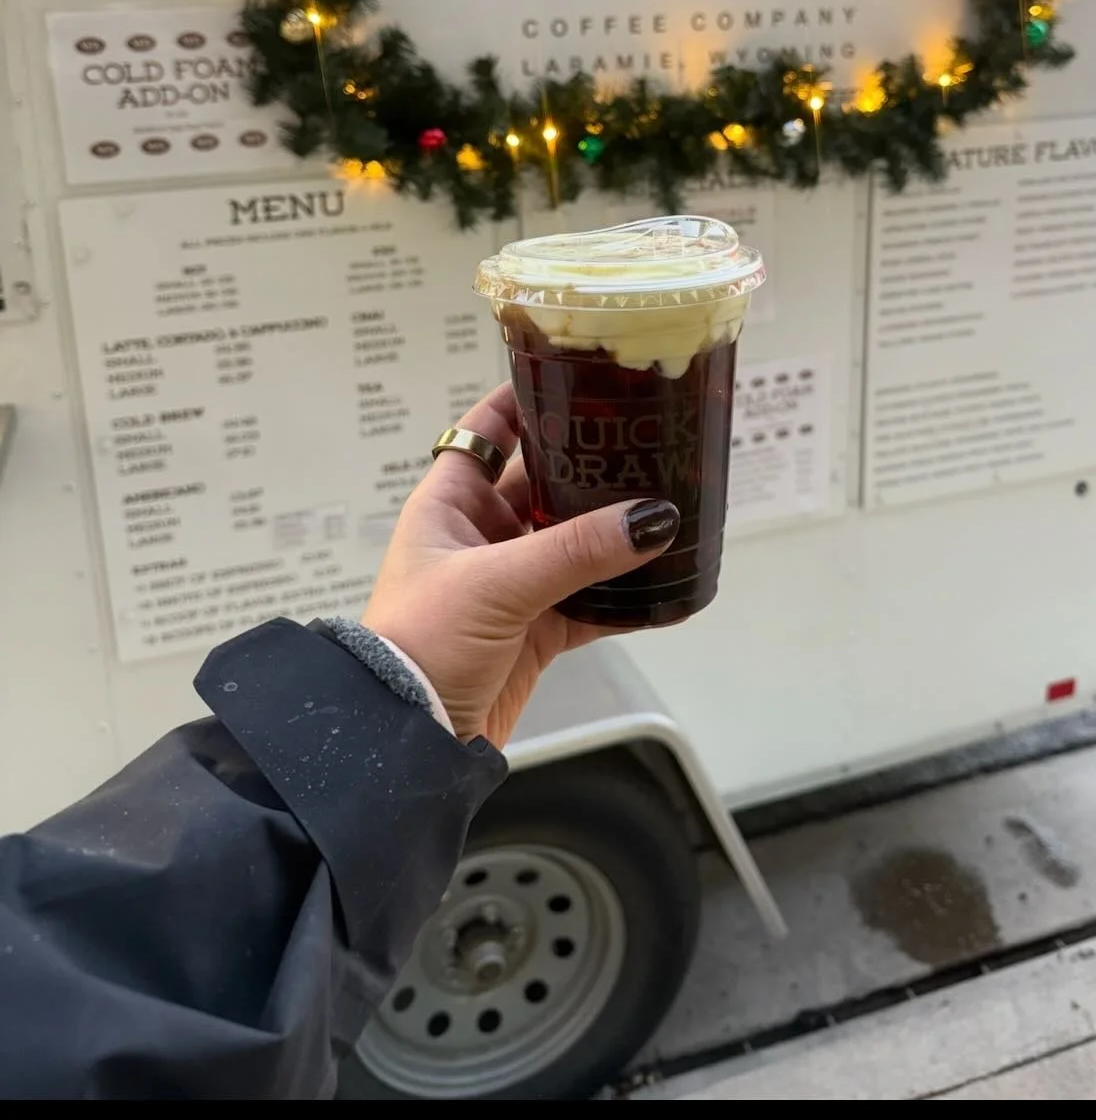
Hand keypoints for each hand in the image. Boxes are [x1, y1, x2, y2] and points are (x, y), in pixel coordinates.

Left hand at [362, 384, 678, 747]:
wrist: (402, 740)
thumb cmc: (422, 642)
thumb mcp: (498, 583)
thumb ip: (577, 549)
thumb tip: (653, 517)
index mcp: (448, 504)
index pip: (487, 430)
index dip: (527, 401)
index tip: (580, 378)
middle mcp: (478, 536)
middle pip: (542, 485)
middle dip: (591, 468)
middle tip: (648, 444)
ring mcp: (508, 585)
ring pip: (572, 544)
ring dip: (613, 533)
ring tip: (669, 508)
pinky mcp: (531, 633)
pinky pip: (587, 604)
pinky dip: (622, 599)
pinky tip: (663, 589)